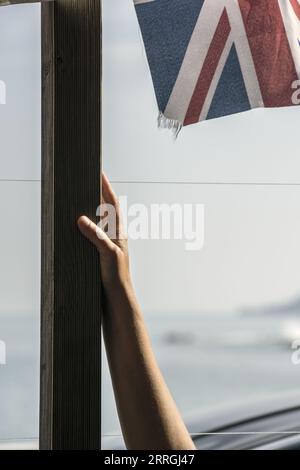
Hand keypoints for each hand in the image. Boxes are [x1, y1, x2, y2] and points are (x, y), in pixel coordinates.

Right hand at [77, 173, 131, 295]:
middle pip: (106, 209)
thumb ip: (96, 236)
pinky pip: (93, 234)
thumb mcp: (107, 253)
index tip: (101, 173)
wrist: (118, 297)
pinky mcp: (100, 253)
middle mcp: (114, 235)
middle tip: (89, 180)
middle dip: (99, 194)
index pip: (112, 204)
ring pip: (100, 221)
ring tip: (82, 197)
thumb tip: (81, 218)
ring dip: (93, 209)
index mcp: (118, 231)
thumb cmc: (117, 275)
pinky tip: (78, 226)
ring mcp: (108, 243)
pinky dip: (87, 226)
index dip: (106, 188)